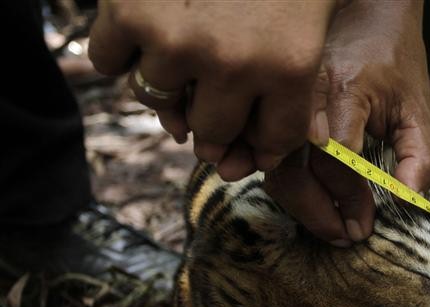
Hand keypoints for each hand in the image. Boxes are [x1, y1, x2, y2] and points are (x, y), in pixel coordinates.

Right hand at [89, 0, 339, 176]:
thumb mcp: (308, 14)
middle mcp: (236, 64)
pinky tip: (143, 24)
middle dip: (214, 114)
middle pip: (211, 132)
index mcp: (292, 66)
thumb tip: (223, 155)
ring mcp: (178, 41)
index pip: (273, 143)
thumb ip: (285, 80)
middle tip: (212, 79)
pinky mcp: (129, 12)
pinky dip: (118, 49)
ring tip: (181, 41)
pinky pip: (108, 63)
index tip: (252, 125)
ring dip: (166, 77)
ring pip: (156, 100)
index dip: (260, 139)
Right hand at [264, 0, 429, 243]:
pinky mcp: (271, 102)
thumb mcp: (417, 106)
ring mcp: (282, 98)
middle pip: (293, 171)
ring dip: (297, 205)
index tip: (364, 226)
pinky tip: (302, 200)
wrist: (366, 9)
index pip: (337, 161)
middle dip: (318, 214)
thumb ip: (419, 156)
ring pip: (272, 166)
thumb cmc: (395, 59)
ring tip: (327, 226)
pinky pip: (261, 151)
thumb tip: (408, 200)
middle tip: (344, 237)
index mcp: (346, 91)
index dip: (350, 200)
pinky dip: (278, 182)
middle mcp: (305, 95)